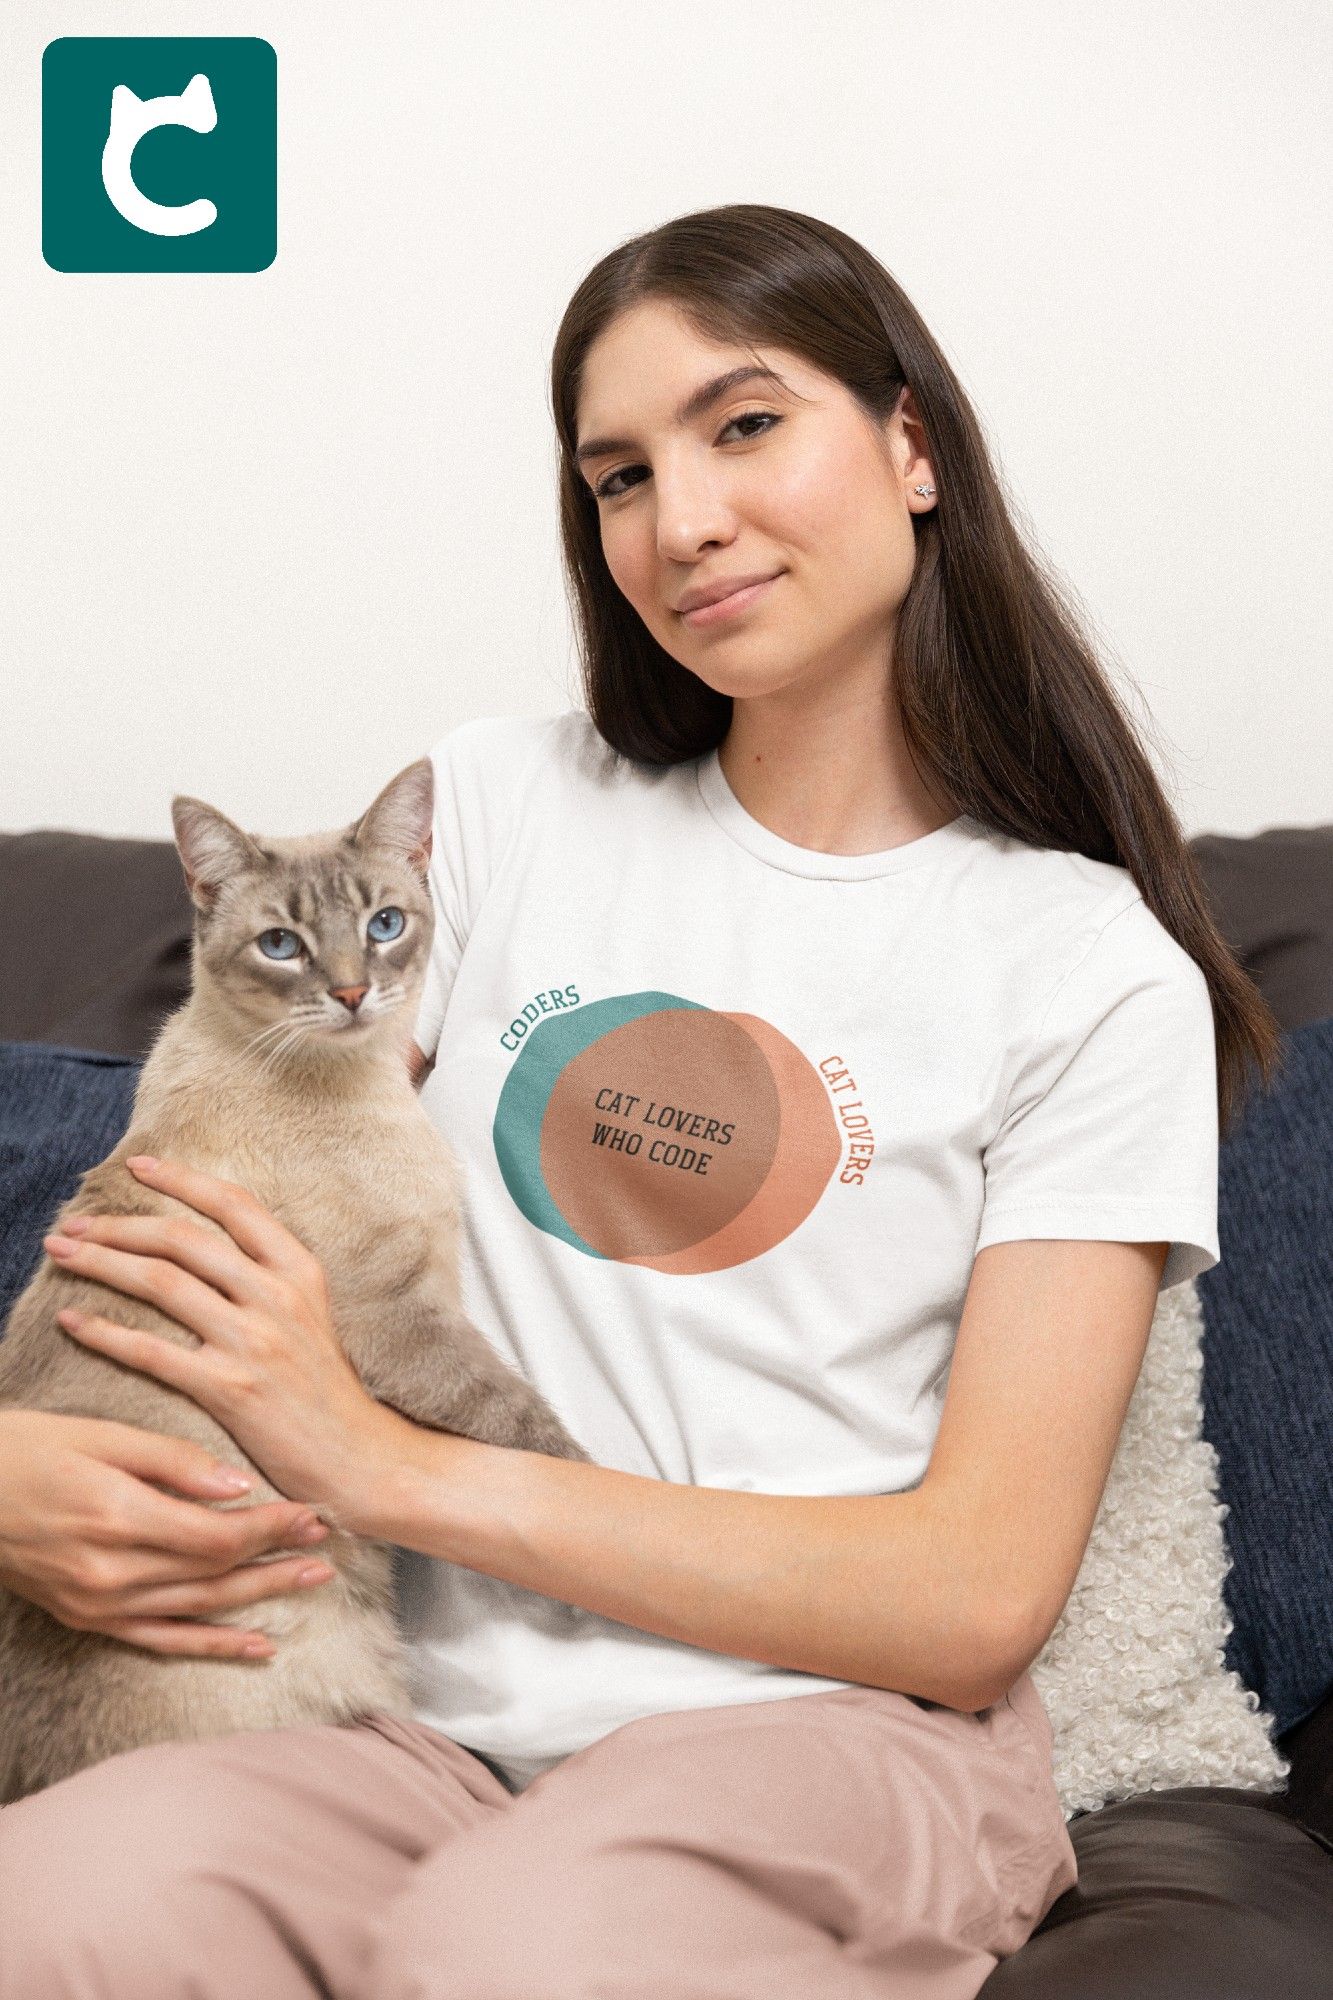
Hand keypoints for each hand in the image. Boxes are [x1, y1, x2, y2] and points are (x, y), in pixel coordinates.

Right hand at [0, 1407, 336, 1658]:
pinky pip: (161, 1639)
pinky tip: (257, 1646)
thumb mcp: (100, 1434)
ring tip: (312, 1584)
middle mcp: (110, 1572)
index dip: (271, 1527)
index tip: (312, 1512)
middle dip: (278, 1559)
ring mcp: (98, 1604)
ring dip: (260, 1598)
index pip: (216, 1535)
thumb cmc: (30, 1448)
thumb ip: (173, 1461)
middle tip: (328, 1547)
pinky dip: (212, 1644)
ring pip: (198, 1608)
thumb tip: (239, 1487)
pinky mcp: (89, 1619)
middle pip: (216, 1573)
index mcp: (117, 1517)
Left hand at [44, 1154, 408, 1523]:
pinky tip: (72, 1321)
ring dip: (100, 1262)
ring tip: (60, 1254)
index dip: (182, 1179)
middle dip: (119, 1225)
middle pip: (183, 1239)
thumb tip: (206, 1244)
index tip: (138, 1166)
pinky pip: (151, 1351)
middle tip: (73, 1222)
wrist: (356, 1456)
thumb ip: (267, 1277)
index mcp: (299, 1269)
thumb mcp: (311, 1314)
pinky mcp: (229, 1390)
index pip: (233, 1205)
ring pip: (160, 1283)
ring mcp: (254, 1341)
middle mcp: (277, 1296)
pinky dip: (104, 1332)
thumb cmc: (325, 1389)